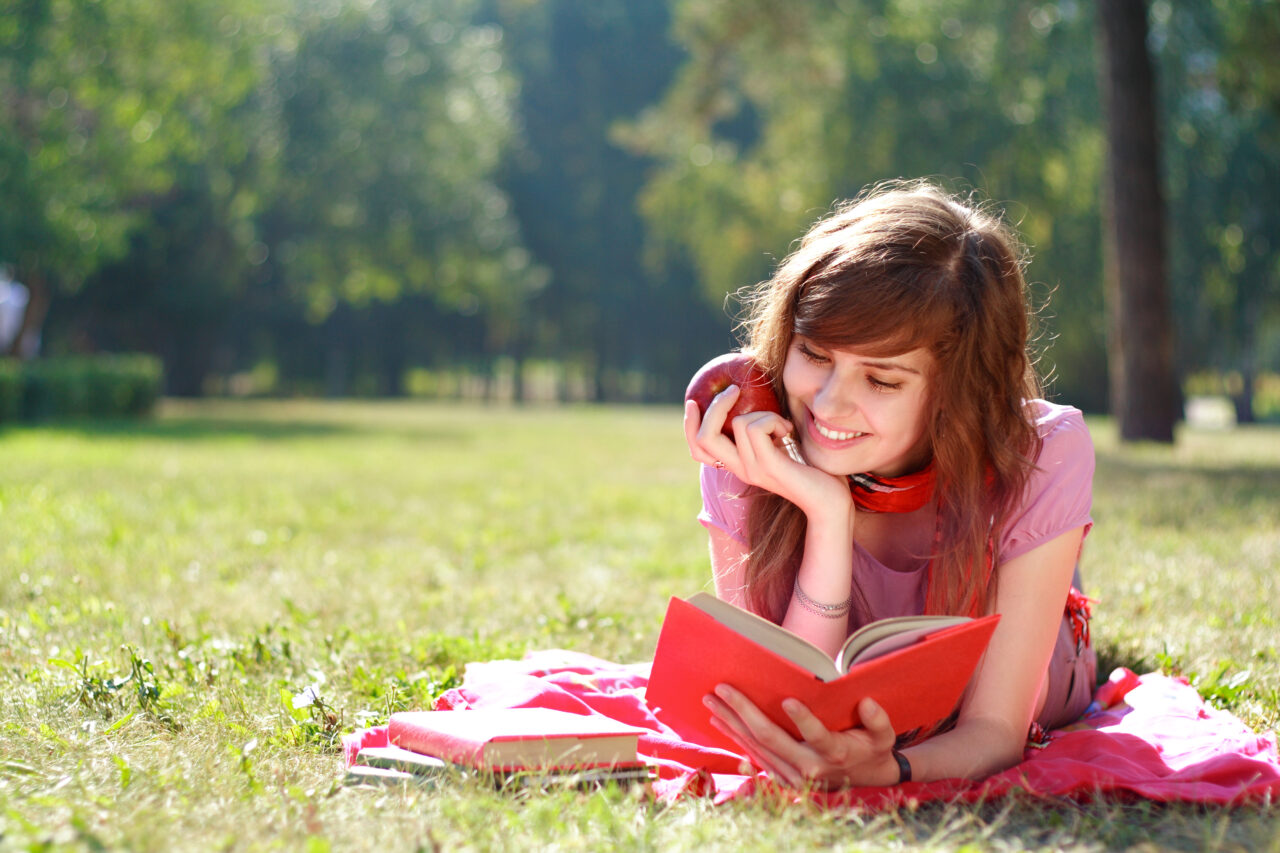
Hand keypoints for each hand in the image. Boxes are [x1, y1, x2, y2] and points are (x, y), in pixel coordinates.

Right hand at [684, 387, 850, 520]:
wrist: (830, 501)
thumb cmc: (811, 468)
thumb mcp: (780, 442)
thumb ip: (764, 427)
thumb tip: (751, 392)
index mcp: (738, 464)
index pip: (698, 449)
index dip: (689, 424)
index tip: (694, 400)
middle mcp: (739, 469)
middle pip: (704, 438)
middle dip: (715, 407)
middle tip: (733, 390)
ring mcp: (751, 469)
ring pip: (738, 423)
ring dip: (764, 413)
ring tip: (783, 426)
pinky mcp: (767, 466)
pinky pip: (756, 427)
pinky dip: (773, 419)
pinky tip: (788, 430)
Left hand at [703, 684, 899, 789]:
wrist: (866, 778)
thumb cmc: (873, 747)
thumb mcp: (883, 735)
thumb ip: (877, 720)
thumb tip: (867, 703)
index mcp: (835, 753)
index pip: (817, 737)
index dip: (803, 720)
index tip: (787, 700)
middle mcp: (810, 768)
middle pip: (771, 739)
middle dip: (744, 712)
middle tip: (722, 689)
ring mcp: (792, 776)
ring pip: (756, 747)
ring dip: (731, 723)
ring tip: (711, 700)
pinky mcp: (782, 777)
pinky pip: (754, 755)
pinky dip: (735, 737)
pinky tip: (719, 721)